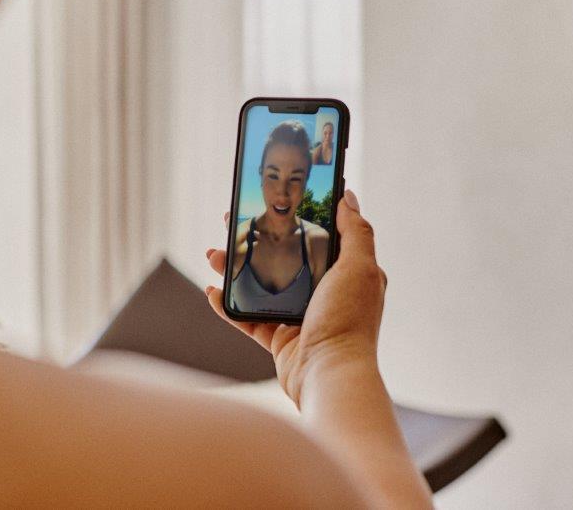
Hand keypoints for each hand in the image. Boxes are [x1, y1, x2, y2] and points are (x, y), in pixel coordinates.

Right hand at [204, 190, 386, 407]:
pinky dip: (229, 305)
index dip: (294, 218)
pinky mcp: (280, 339)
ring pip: (261, 285)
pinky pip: (248, 318)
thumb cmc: (349, 322)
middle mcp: (324, 294)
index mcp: (345, 274)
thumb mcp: (359, 267)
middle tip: (232, 223)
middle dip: (256, 240)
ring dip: (235, 269)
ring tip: (213, 254)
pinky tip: (213, 291)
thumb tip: (348, 196)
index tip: (270, 203)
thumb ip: (355, 231)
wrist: (330, 376)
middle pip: (283, 257)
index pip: (317, 236)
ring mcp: (300, 317)